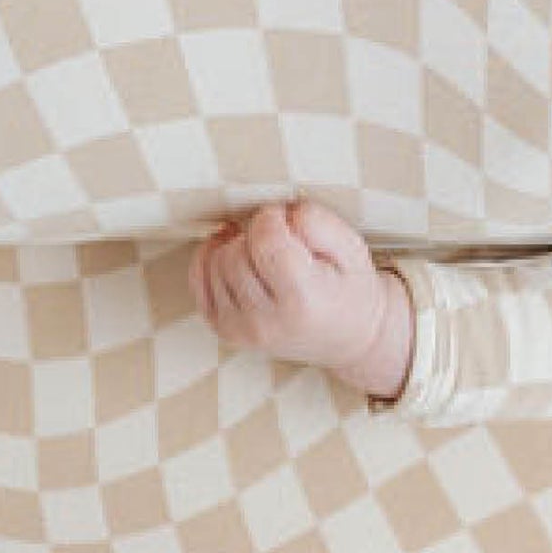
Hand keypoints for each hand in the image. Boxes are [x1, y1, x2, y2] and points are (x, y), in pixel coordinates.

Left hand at [192, 198, 413, 397]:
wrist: (348, 338)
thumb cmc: (349, 289)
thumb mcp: (353, 248)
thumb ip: (318, 222)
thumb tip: (278, 213)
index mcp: (302, 301)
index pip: (265, 240)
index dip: (272, 217)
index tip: (287, 220)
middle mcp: (266, 322)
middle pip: (235, 252)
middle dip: (255, 233)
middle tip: (279, 238)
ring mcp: (241, 330)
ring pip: (215, 262)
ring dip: (235, 246)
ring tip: (264, 251)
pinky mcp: (225, 331)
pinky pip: (198, 281)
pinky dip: (210, 260)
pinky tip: (235, 254)